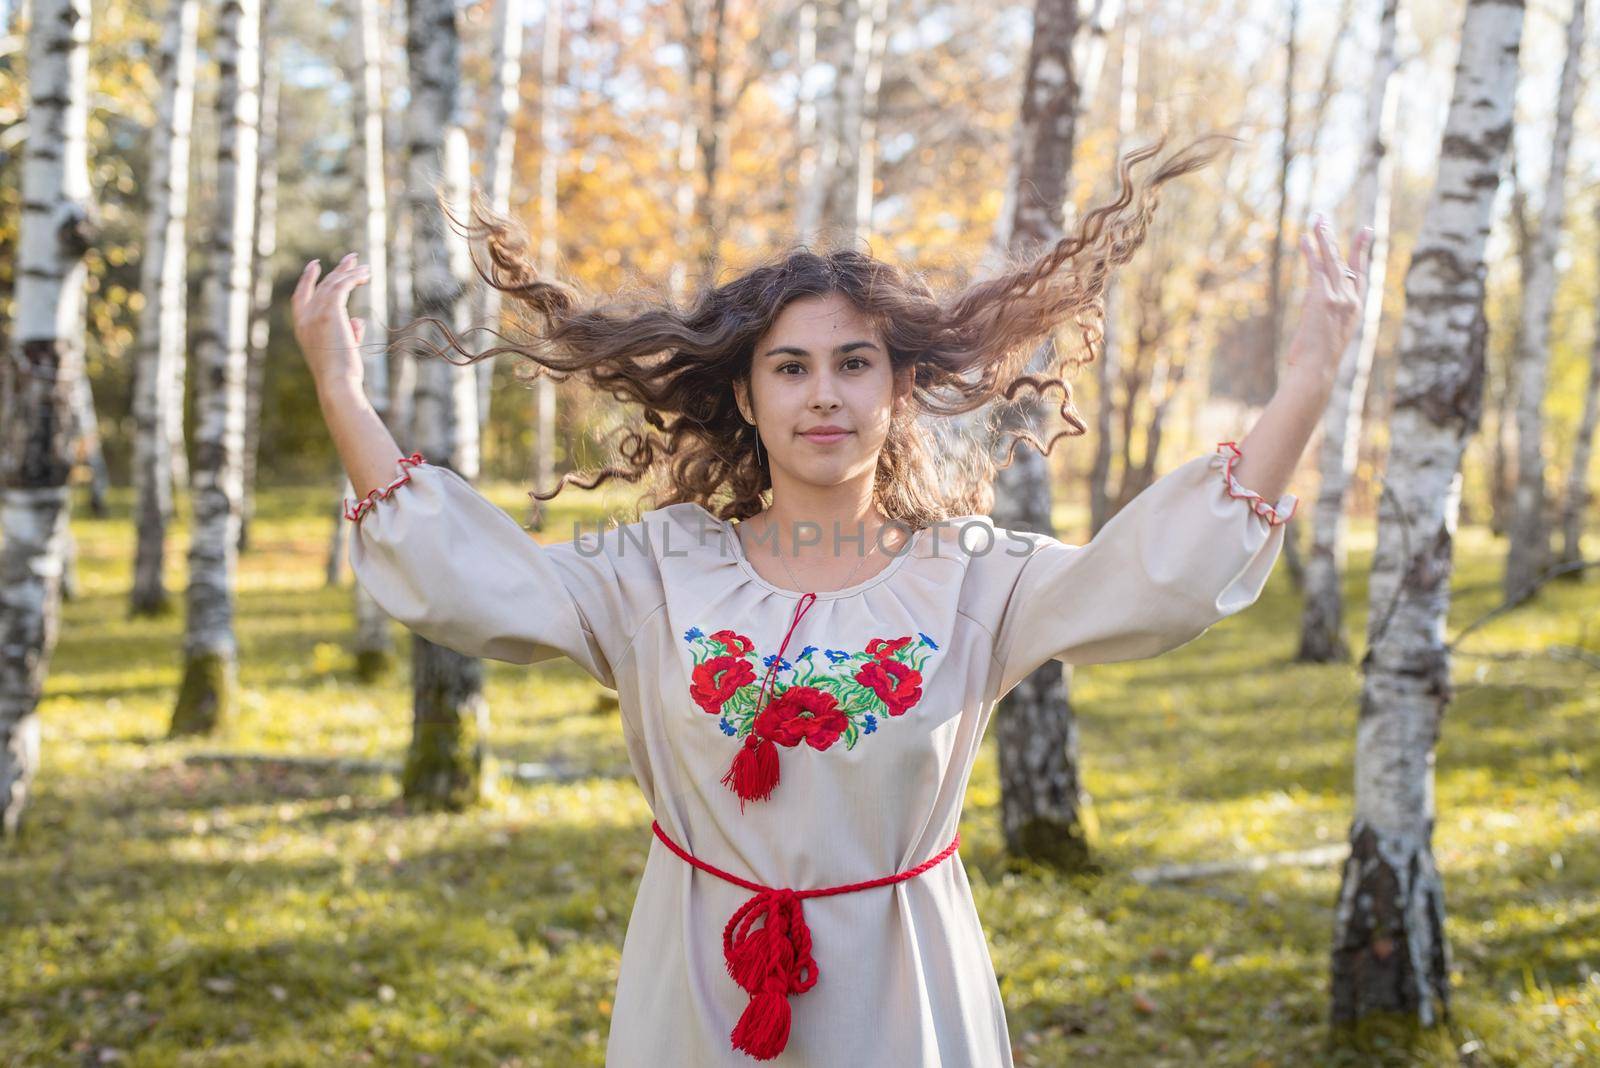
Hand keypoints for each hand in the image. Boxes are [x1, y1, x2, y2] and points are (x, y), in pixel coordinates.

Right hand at [291, 252, 372, 388]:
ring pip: (333, 284)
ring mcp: (314, 313)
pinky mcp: (329, 311)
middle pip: (322, 286)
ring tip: (365, 266)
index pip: (301, 296)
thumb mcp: (342, 349)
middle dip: (337, 270)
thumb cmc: (342, 373)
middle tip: (352, 258)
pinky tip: (365, 275)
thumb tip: (357, 319)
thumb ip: (348, 331)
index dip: (308, 279)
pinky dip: (353, 278)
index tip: (315, 265)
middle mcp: (305, 317)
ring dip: (350, 273)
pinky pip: (342, 286)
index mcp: (302, 327)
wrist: (337, 382)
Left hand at [1286, 213, 1372, 388]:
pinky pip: (1316, 269)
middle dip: (1334, 237)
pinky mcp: (1322, 299)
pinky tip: (1304, 239)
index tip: (1365, 231)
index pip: (1359, 273)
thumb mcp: (1328, 338)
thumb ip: (1327, 320)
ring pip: (1331, 260)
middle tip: (1326, 217)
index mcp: (1355, 308)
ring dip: (1323, 238)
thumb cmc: (1318, 362)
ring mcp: (1337, 298)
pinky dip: (1310, 253)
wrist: (1316, 371)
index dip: (1361, 251)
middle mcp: (1350, 300)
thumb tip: (1317, 317)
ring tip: (1317, 219)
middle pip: (1344, 261)